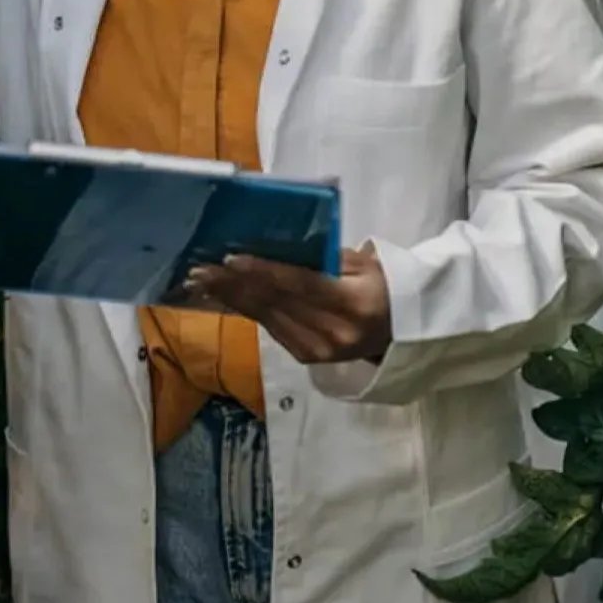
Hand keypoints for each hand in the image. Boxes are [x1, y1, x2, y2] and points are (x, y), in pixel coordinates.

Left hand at [184, 245, 392, 365]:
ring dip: (232, 298)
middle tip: (200, 269)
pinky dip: (246, 310)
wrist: (402, 331)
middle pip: (276, 303)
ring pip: (266, 318)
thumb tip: (277, 245)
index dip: (263, 272)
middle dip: (234, 285)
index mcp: (352, 304)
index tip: (230, 259)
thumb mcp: (363, 263)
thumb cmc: (384, 286)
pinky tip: (225, 297)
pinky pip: (270, 328)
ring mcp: (318, 350)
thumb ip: (323, 257)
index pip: (299, 285)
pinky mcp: (306, 358)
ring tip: (201, 282)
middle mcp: (333, 333)